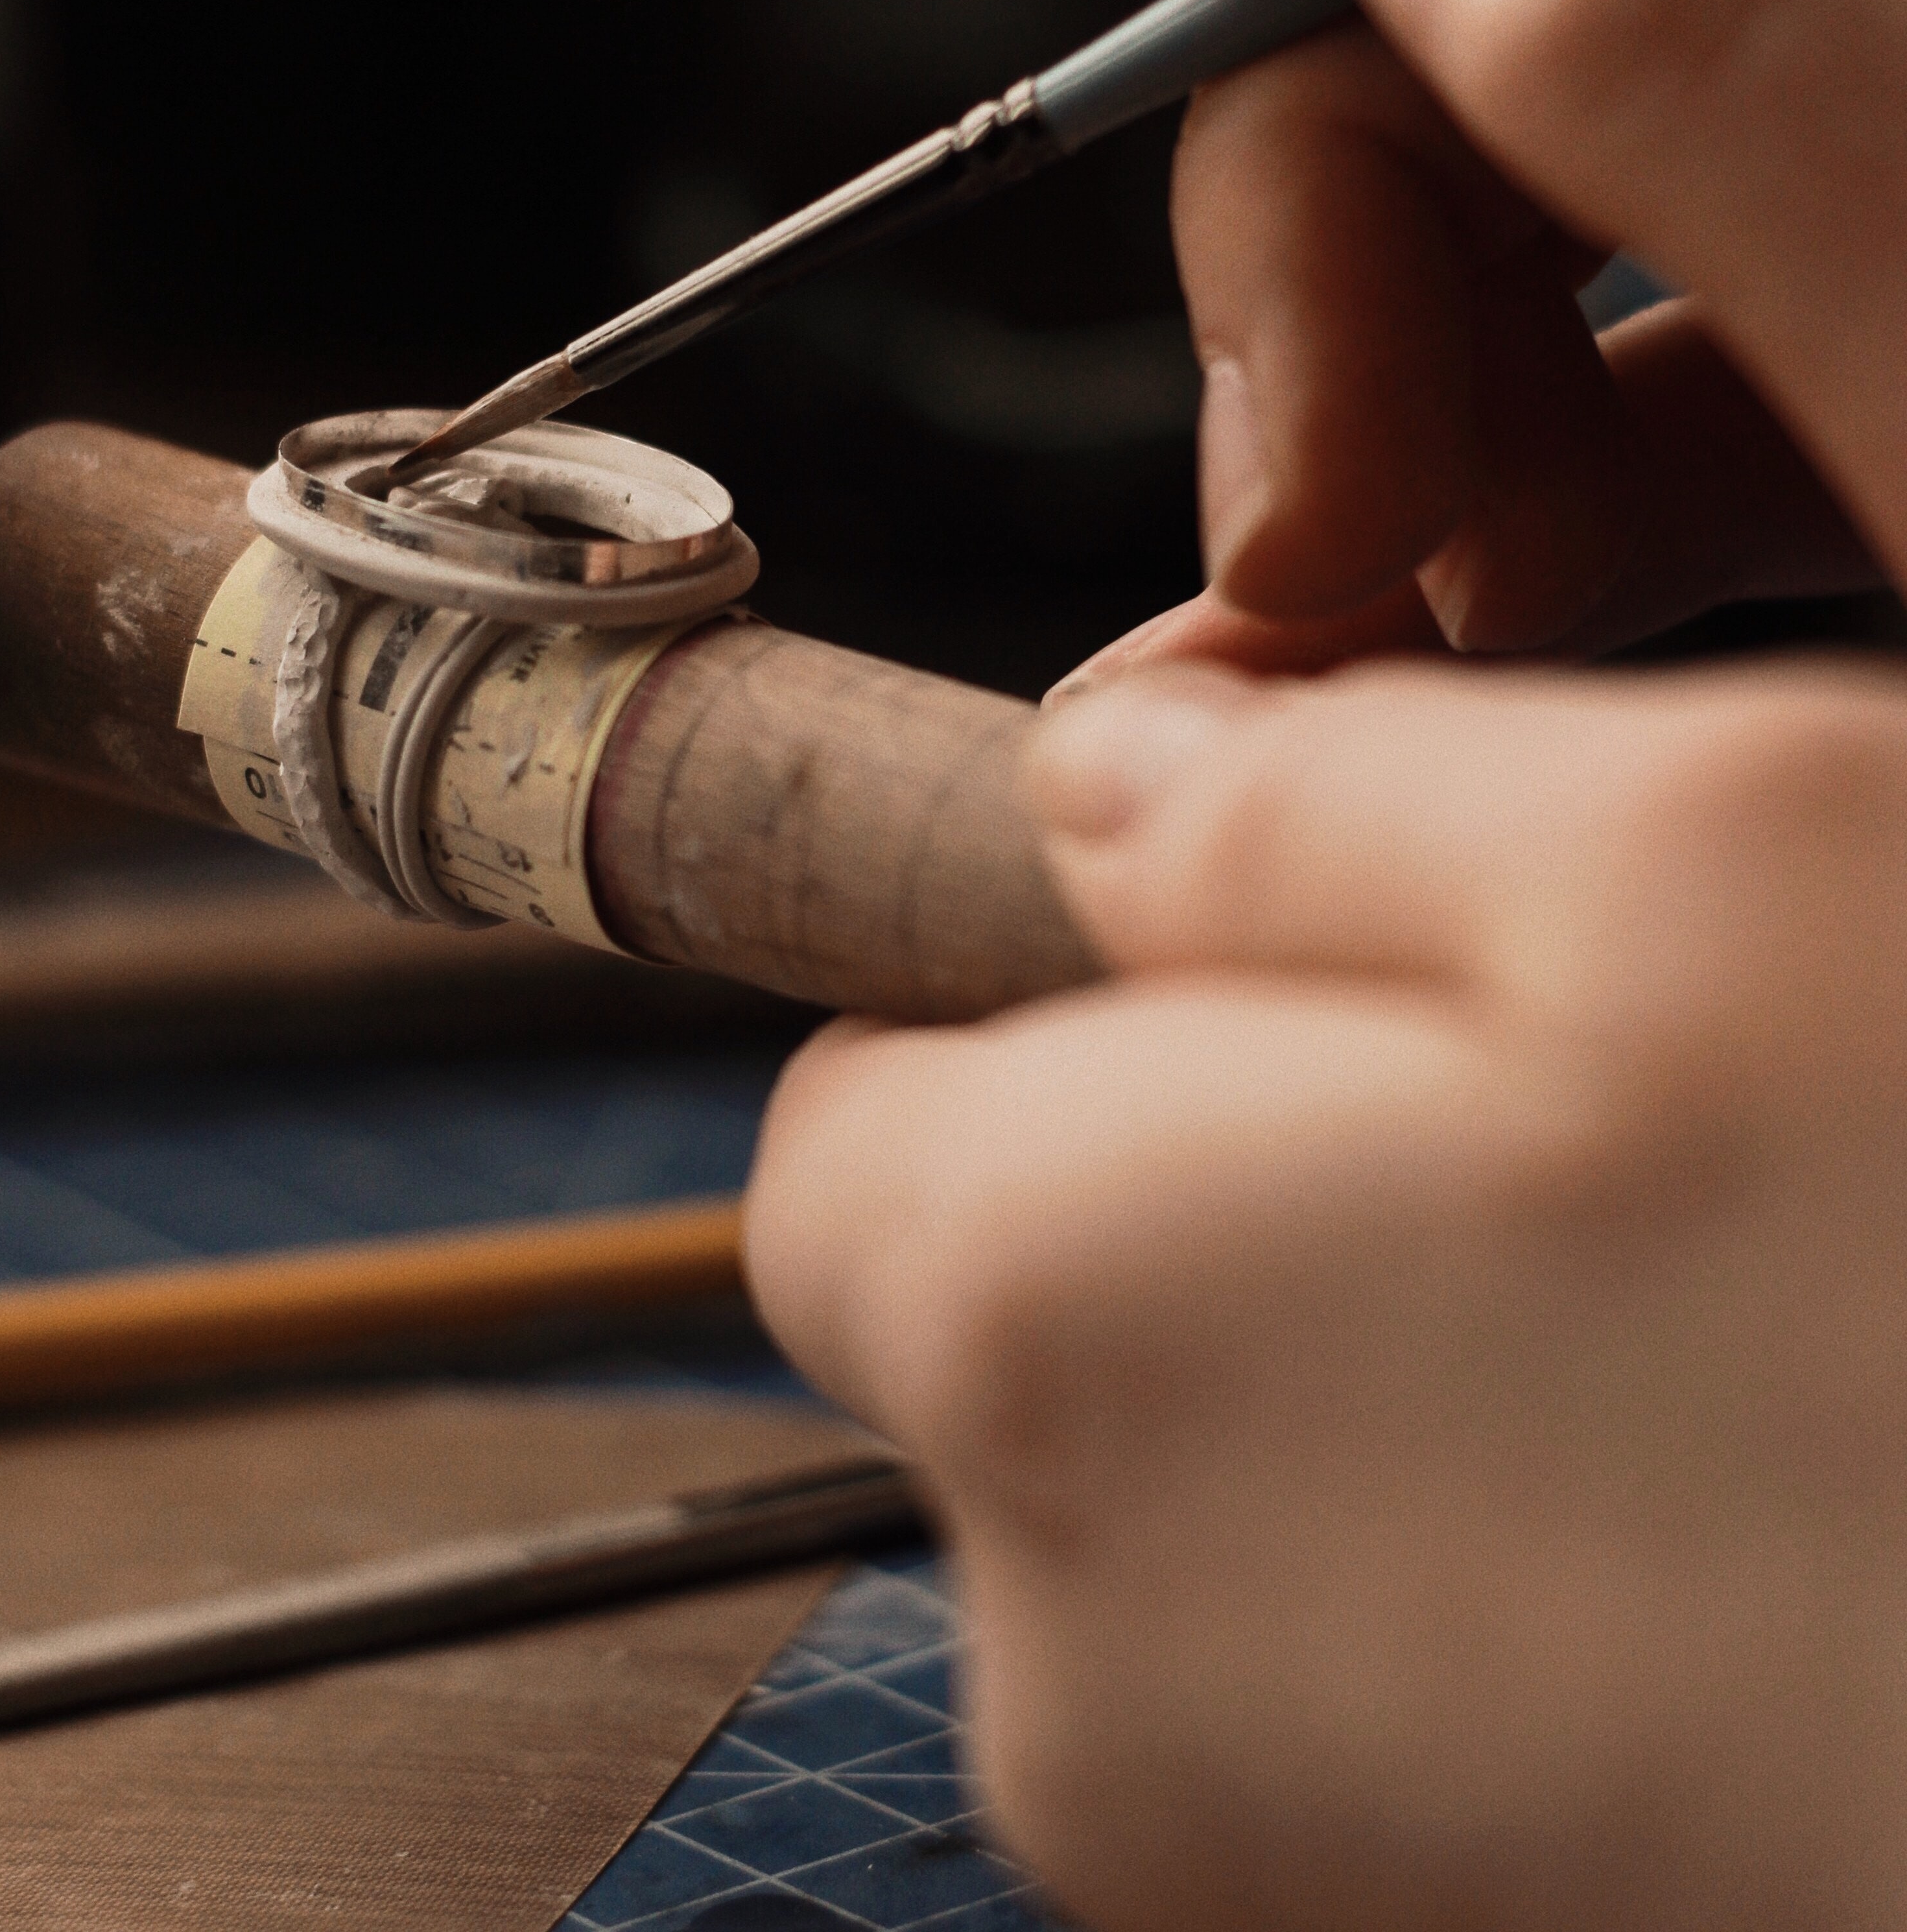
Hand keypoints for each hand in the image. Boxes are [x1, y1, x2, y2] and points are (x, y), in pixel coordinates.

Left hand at [746, 655, 1906, 1931]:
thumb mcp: (1692, 845)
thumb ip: (1300, 794)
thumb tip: (1104, 780)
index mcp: (1050, 1336)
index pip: (844, 1124)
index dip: (1038, 1001)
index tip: (1262, 953)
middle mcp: (1082, 1667)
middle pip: (1034, 1314)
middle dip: (1237, 1177)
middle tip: (1585, 1113)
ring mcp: (1270, 1878)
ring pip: (1222, 1492)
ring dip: (1410, 1362)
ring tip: (1719, 1308)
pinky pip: (1380, 1675)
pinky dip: (1518, 1558)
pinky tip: (1758, 1492)